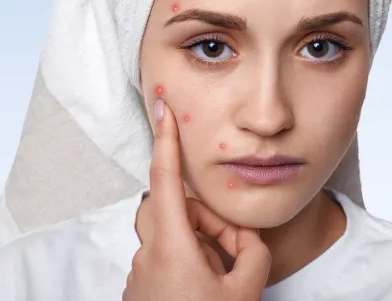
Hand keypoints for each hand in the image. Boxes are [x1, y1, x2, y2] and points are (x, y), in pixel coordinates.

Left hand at [123, 100, 270, 300]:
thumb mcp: (243, 292)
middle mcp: (149, 252)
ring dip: (203, 249)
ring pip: (179, 239)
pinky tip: (203, 292)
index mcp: (171, 246)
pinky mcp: (141, 286)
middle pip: (183, 215)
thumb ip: (250, 253)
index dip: (164, 139)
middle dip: (211, 226)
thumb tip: (243, 237)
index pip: (165, 178)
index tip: (162, 108)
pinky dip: (189, 265)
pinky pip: (168, 259)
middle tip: (236, 255)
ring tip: (222, 281)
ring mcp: (142, 270)